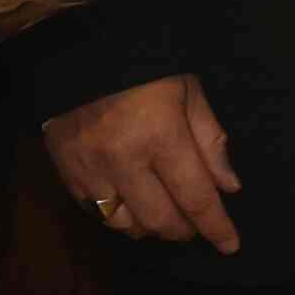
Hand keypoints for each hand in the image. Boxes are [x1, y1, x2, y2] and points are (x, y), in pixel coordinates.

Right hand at [47, 75, 241, 257]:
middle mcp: (124, 161)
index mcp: (161, 136)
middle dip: (183, 229)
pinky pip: (94, 212)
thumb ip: (209, 140)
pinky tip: (129, 202)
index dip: (216, 227)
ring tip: (162, 212)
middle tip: (194, 224)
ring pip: (124, 225)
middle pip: (160, 220)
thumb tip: (228, 187)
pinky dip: (116, 215)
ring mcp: (90, 169)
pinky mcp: (65, 171)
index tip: (230, 245)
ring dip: (148, 226)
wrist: (77, 49)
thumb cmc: (143, 65)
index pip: (195, 198)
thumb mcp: (187, 90)